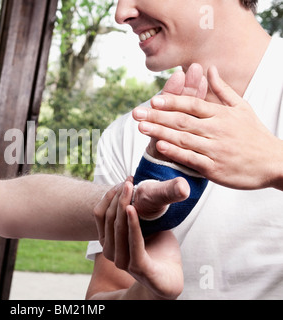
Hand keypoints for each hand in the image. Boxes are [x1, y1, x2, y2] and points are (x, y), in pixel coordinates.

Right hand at [93, 177, 186, 298]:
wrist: (169, 280)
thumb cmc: (156, 252)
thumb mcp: (144, 227)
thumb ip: (136, 213)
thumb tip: (137, 187)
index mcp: (107, 241)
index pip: (100, 214)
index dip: (109, 195)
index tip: (123, 181)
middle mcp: (109, 251)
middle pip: (109, 217)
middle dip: (118, 196)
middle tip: (129, 180)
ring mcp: (121, 259)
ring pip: (118, 226)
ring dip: (125, 204)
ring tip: (133, 188)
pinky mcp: (137, 266)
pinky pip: (133, 240)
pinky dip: (133, 223)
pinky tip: (133, 208)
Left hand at [133, 66, 282, 189]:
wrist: (274, 163)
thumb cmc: (255, 134)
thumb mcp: (242, 107)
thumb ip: (222, 90)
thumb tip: (209, 68)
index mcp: (221, 115)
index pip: (193, 105)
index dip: (173, 101)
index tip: (154, 99)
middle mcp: (217, 130)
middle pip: (183, 120)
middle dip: (158, 115)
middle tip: (136, 112)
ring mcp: (215, 150)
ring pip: (184, 139)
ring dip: (161, 132)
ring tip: (141, 127)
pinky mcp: (215, 169)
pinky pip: (192, 159)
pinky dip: (176, 152)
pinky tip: (160, 146)